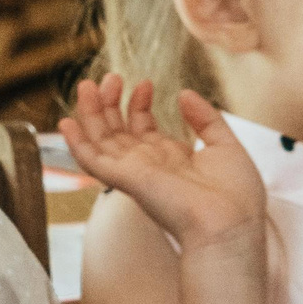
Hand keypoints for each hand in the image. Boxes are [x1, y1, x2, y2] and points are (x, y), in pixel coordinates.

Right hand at [59, 76, 266, 252]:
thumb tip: (184, 93)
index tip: (147, 83)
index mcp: (173, 161)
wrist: (230, 225)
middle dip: (112, 103)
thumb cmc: (236, 197)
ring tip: (89, 86)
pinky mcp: (126, 180)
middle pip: (118, 132)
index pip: (144, 129)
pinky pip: (93, 162)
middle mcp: (150, 167)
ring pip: (101, 141)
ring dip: (92, 113)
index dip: (140, 104)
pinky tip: (66, 122)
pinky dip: (77, 143)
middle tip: (111, 78)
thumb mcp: (226, 146)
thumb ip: (205, 119)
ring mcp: (136, 174)